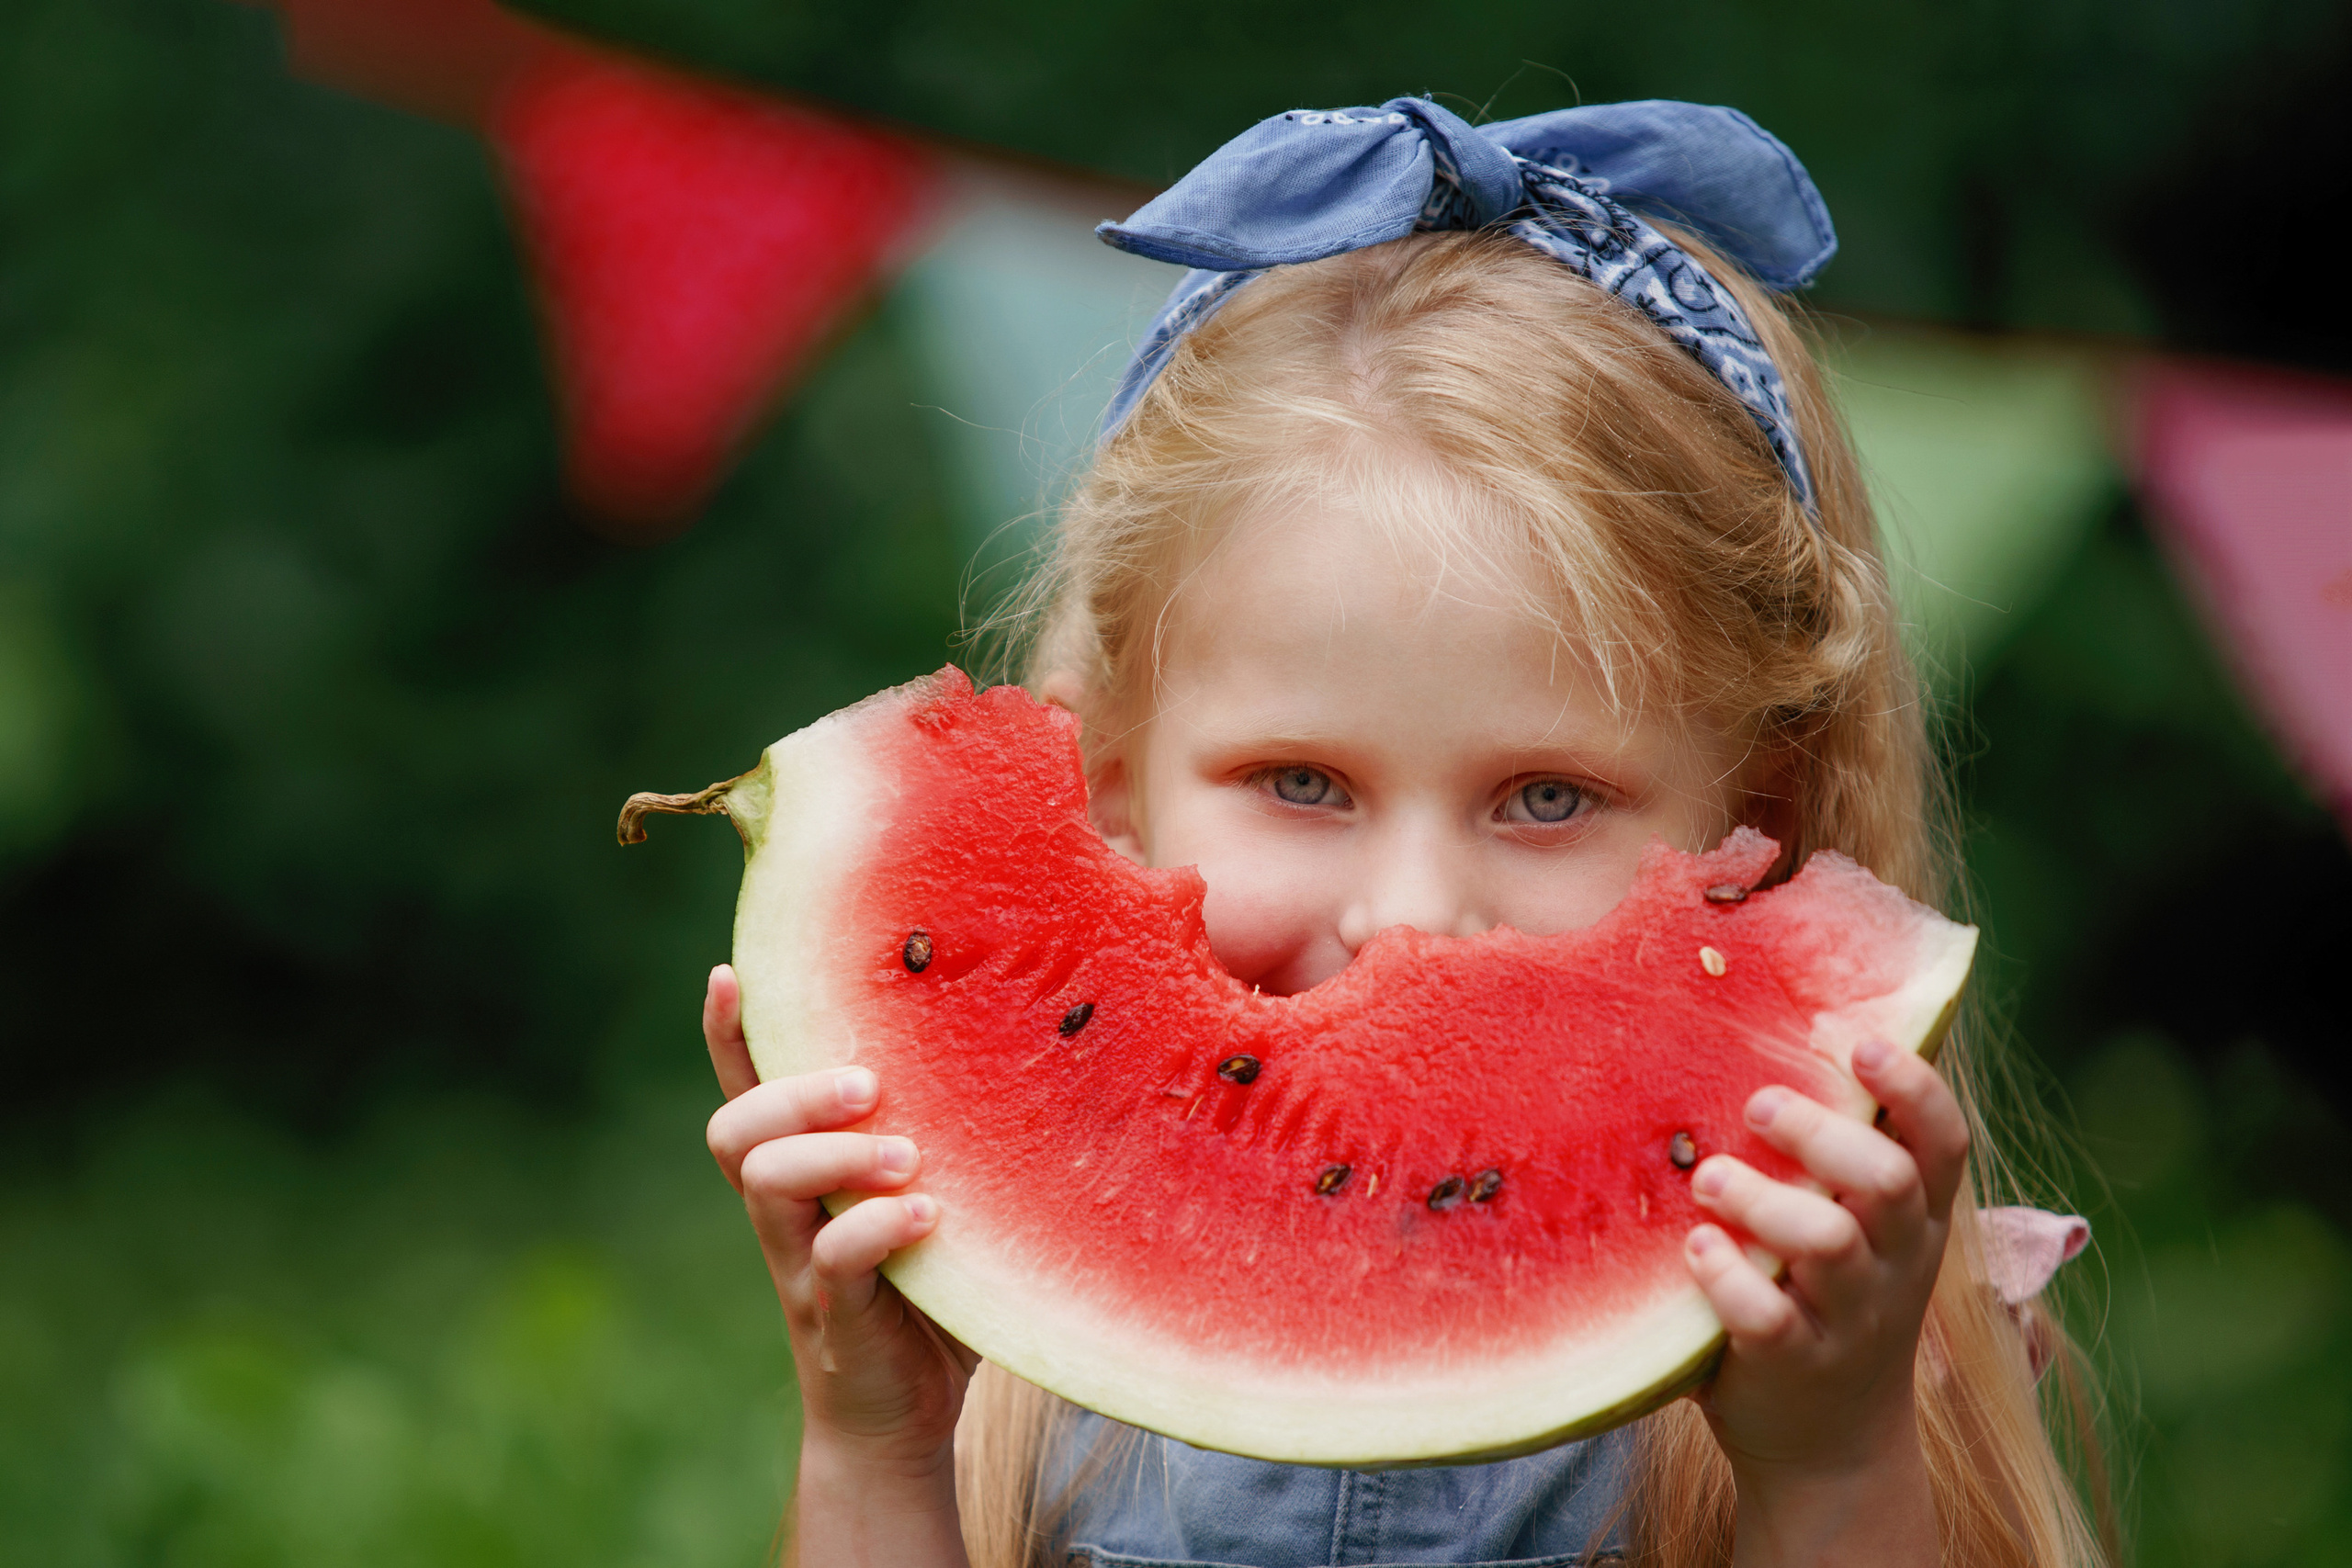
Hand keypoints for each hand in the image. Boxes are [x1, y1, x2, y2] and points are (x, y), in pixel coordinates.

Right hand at [702, 965, 977, 1478]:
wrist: (906, 1416)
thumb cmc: (930, 1288)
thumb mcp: (933, 1197)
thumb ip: (947, 1139)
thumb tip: (1026, 1045)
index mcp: (804, 1175)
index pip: (747, 1092)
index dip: (728, 1036)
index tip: (732, 973)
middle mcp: (786, 1214)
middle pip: (738, 1129)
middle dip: (796, 1093)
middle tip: (872, 1085)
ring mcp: (802, 1265)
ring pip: (766, 1183)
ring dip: (835, 1154)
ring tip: (908, 1156)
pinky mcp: (836, 1315)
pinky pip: (830, 1260)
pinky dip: (877, 1227)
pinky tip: (929, 1216)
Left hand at [1681, 1040, 1968, 1561]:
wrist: (1831, 1449)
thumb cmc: (1828, 1302)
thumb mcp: (1858, 1233)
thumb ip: (1837, 1160)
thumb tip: (1779, 1033)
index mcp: (1915, 1220)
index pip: (1944, 1143)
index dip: (1914, 1087)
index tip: (1859, 1041)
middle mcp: (1895, 1265)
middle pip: (1886, 1179)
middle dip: (1820, 1132)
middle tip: (1755, 1105)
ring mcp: (1849, 1318)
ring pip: (1828, 1242)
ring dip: (1761, 1199)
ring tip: (1707, 1179)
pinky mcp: (1793, 1364)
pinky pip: (1767, 1317)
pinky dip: (1727, 1275)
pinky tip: (1697, 1247)